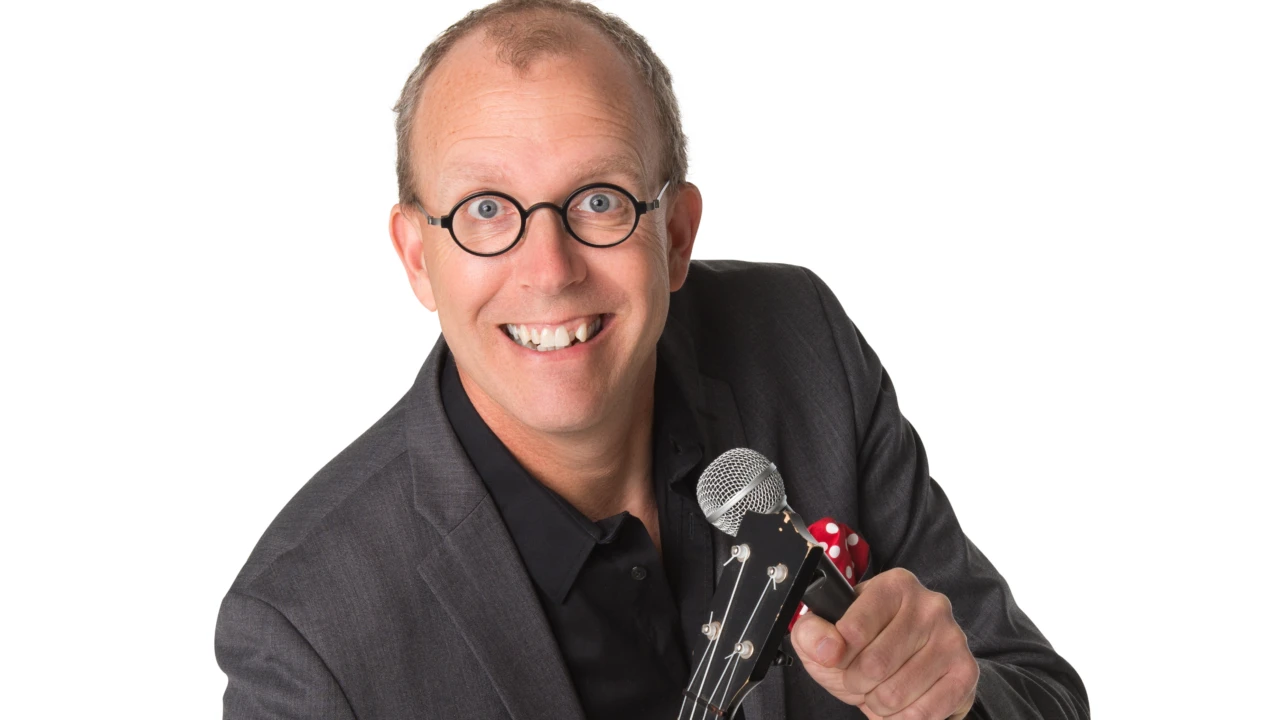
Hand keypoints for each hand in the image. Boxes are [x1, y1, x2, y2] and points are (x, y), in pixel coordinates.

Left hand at [791, 568, 978, 719]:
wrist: (904, 669)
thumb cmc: (863, 646)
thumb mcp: (825, 634)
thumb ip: (812, 633)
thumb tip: (828, 648)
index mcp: (893, 585)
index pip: (853, 630)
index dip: (837, 656)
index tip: (838, 659)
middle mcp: (929, 605)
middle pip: (875, 665)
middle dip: (857, 683)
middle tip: (860, 678)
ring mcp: (952, 638)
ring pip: (896, 693)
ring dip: (878, 703)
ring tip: (881, 688)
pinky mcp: (966, 673)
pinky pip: (923, 713)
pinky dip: (903, 718)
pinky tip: (904, 702)